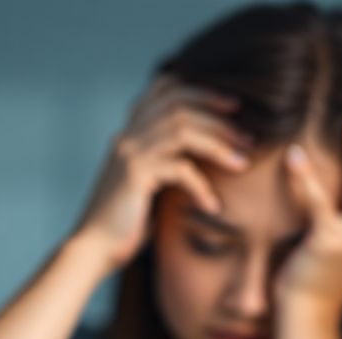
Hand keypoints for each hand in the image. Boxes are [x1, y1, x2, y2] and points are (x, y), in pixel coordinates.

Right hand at [70, 75, 251, 272]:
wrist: (94, 248)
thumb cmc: (126, 220)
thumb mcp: (150, 183)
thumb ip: (168, 161)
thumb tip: (207, 154)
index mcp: (131, 131)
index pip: (165, 87)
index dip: (202, 90)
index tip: (233, 106)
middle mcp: (128, 135)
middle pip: (179, 104)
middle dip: (218, 117)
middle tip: (247, 136)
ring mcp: (129, 153)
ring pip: (181, 130)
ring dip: (218, 144)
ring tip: (241, 163)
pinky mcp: (134, 176)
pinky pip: (179, 169)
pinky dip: (202, 185)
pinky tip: (213, 206)